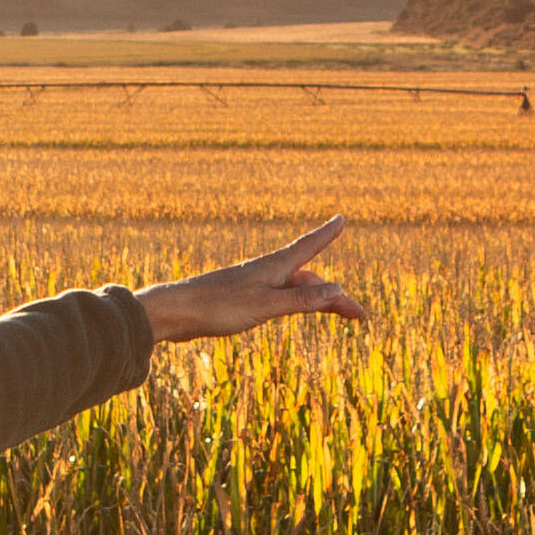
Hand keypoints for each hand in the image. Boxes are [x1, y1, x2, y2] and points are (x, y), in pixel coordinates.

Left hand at [141, 220, 364, 344]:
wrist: (175, 313)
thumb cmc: (218, 307)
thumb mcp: (265, 306)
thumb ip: (301, 299)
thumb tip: (338, 288)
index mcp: (273, 267)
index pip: (308, 247)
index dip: (326, 234)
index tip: (342, 219)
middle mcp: (265, 272)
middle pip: (309, 280)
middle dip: (335, 295)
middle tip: (360, 316)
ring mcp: (253, 285)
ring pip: (295, 290)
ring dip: (318, 302)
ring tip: (339, 315)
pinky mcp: (241, 300)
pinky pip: (280, 299)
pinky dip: (297, 304)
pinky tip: (295, 309)